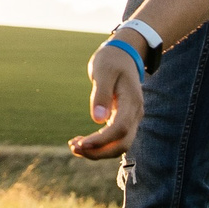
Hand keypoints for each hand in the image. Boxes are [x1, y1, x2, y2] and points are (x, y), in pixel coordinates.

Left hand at [70, 39, 143, 158]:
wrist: (123, 55)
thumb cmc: (112, 60)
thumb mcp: (103, 71)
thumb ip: (101, 94)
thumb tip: (97, 120)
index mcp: (131, 101)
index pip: (120, 129)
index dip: (102, 140)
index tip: (81, 143)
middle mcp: (135, 114)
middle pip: (122, 144)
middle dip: (99, 152)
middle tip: (74, 148)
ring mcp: (131, 118)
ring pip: (119, 146)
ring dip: (98, 151)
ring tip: (74, 146)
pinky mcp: (123, 120)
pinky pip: (114, 140)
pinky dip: (99, 145)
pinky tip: (81, 142)